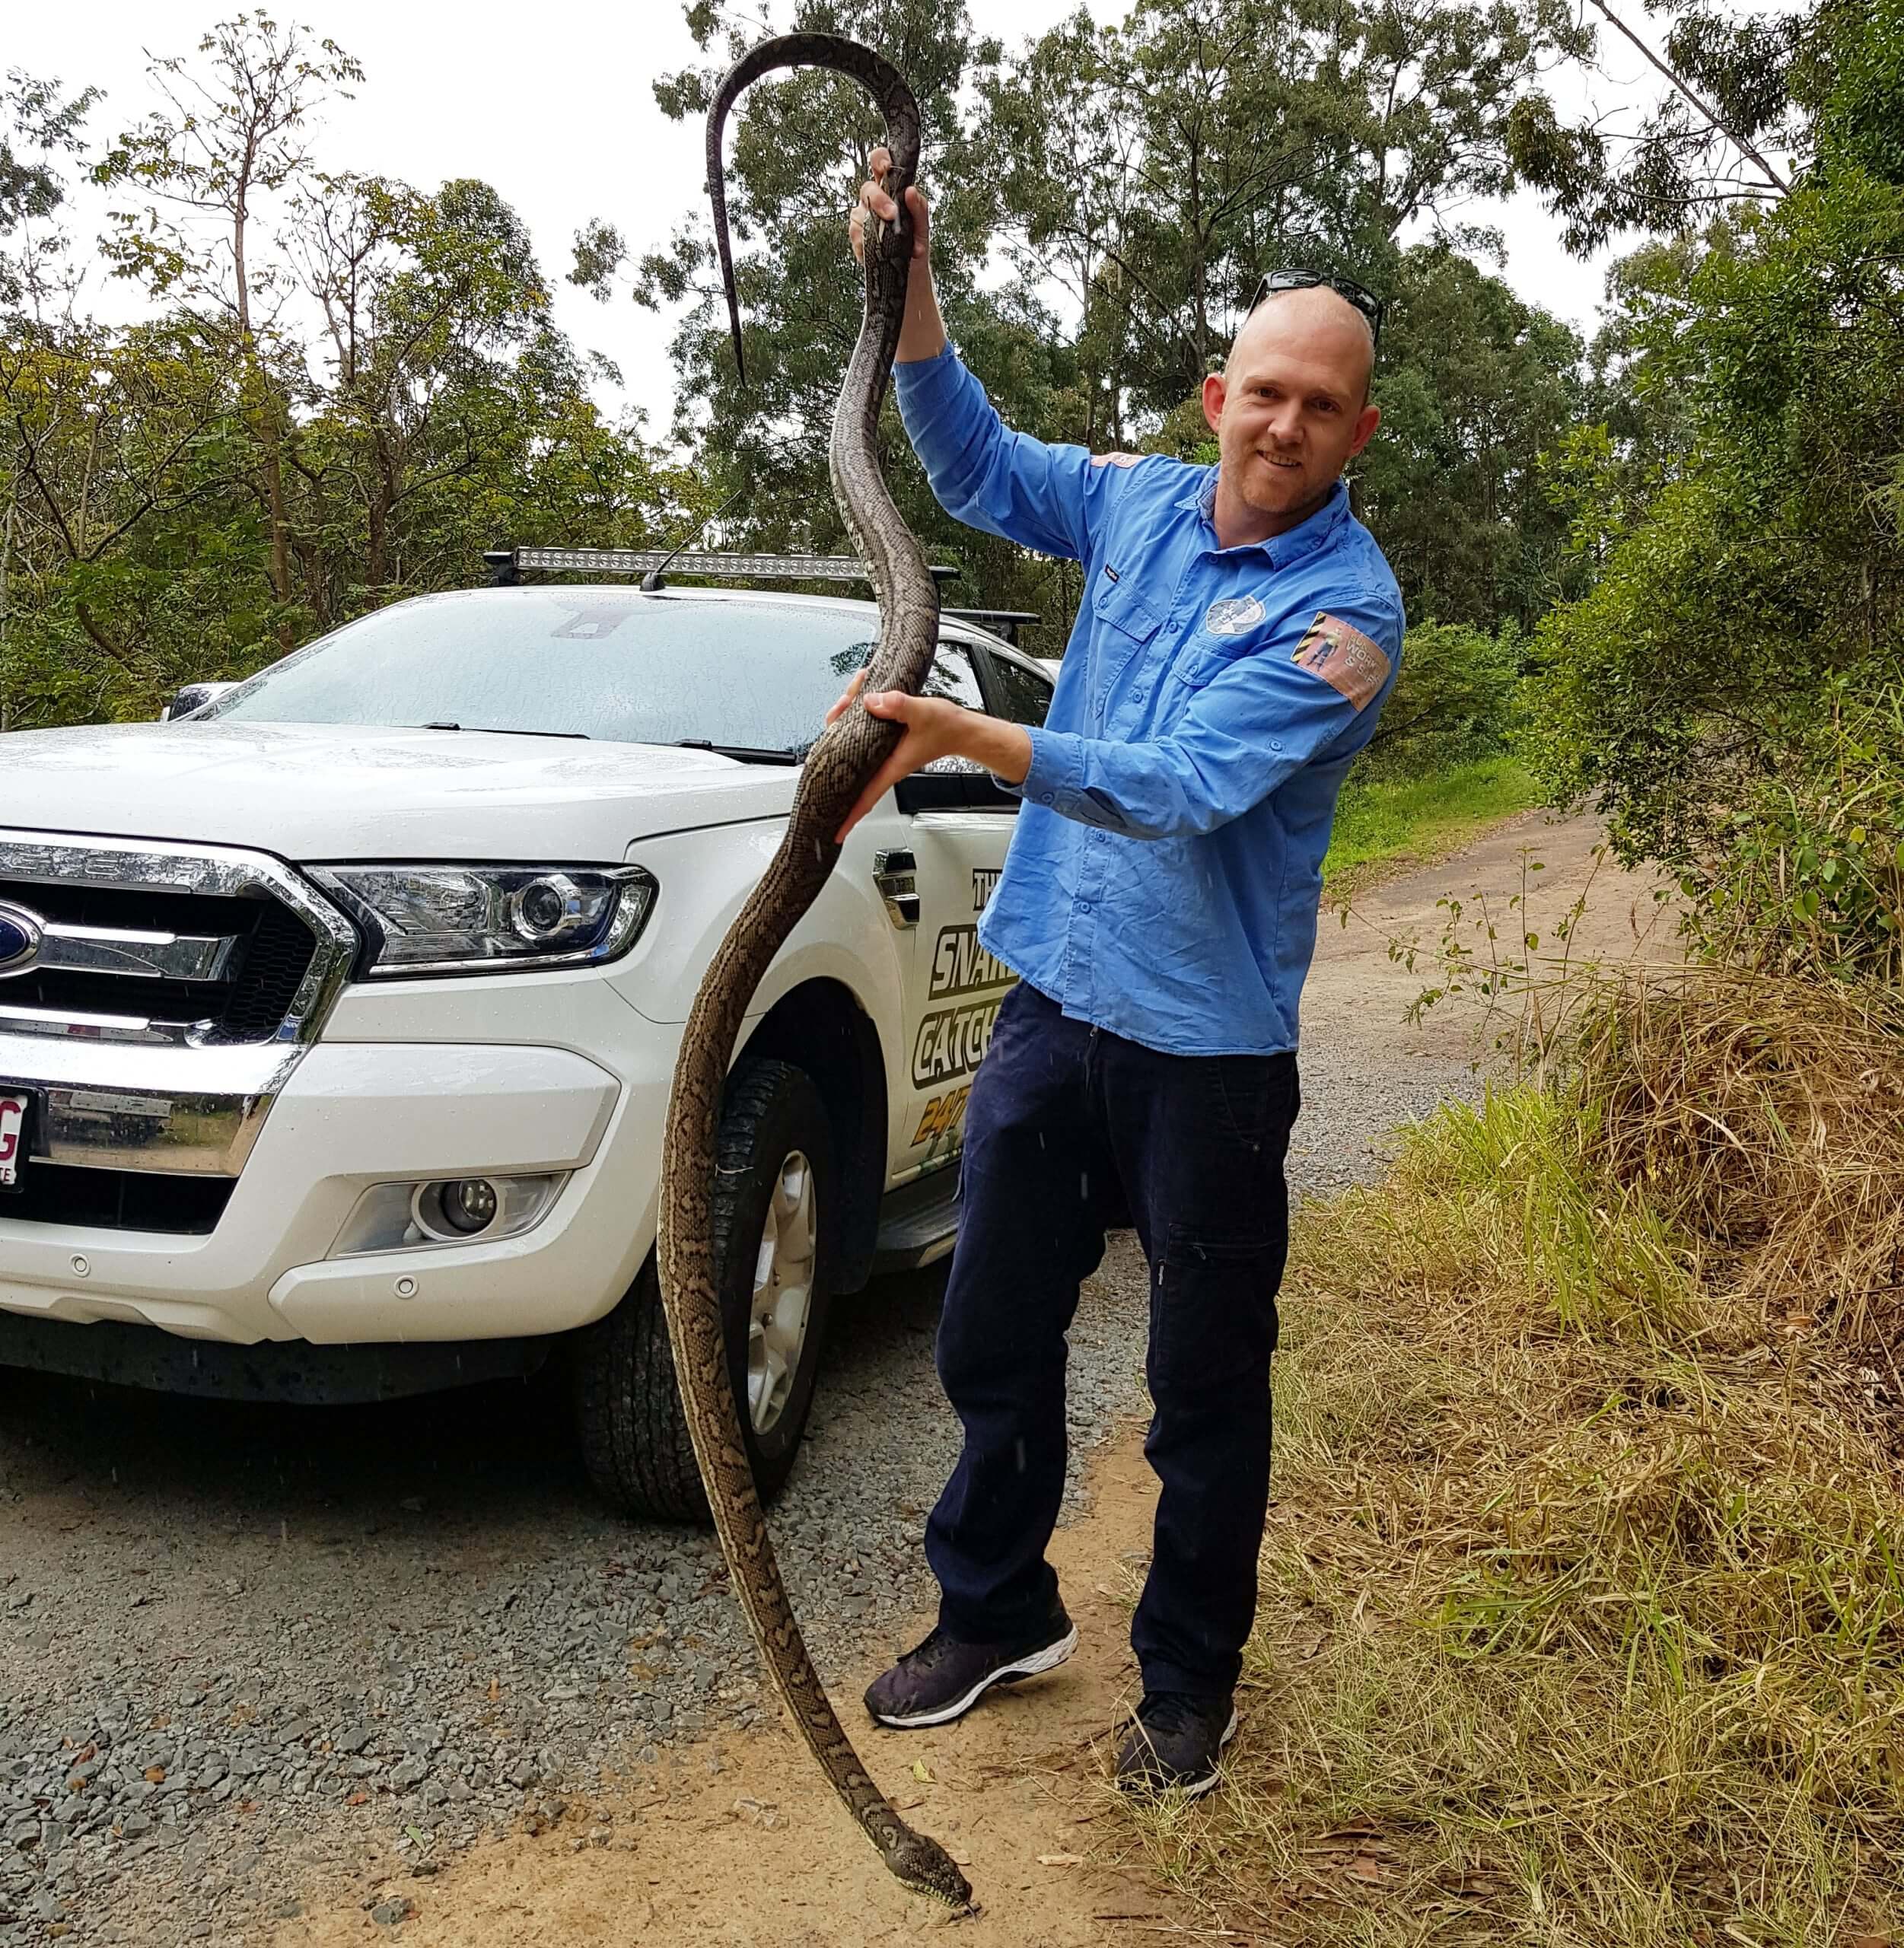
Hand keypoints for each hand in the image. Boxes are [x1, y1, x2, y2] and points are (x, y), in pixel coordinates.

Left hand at [832, 688, 980, 842]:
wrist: (961, 730)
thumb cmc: (946, 729)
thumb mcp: (923, 713)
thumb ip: (898, 706)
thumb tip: (871, 702)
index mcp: (891, 767)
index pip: (864, 797)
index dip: (848, 816)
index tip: (834, 830)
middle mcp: (884, 765)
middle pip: (849, 769)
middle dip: (832, 748)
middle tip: (833, 716)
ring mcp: (883, 756)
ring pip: (852, 749)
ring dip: (842, 727)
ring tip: (844, 701)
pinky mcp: (885, 745)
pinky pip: (861, 737)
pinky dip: (854, 721)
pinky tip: (856, 702)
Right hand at [849, 146, 929, 266]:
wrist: (912, 275)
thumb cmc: (915, 245)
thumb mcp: (923, 226)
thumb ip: (919, 208)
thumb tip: (911, 192)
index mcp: (889, 189)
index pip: (879, 164)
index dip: (879, 159)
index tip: (886, 166)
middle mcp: (872, 201)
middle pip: (866, 188)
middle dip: (879, 199)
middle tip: (893, 214)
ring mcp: (862, 219)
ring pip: (858, 213)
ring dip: (876, 226)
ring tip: (894, 241)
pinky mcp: (857, 239)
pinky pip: (856, 236)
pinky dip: (868, 244)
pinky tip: (881, 251)